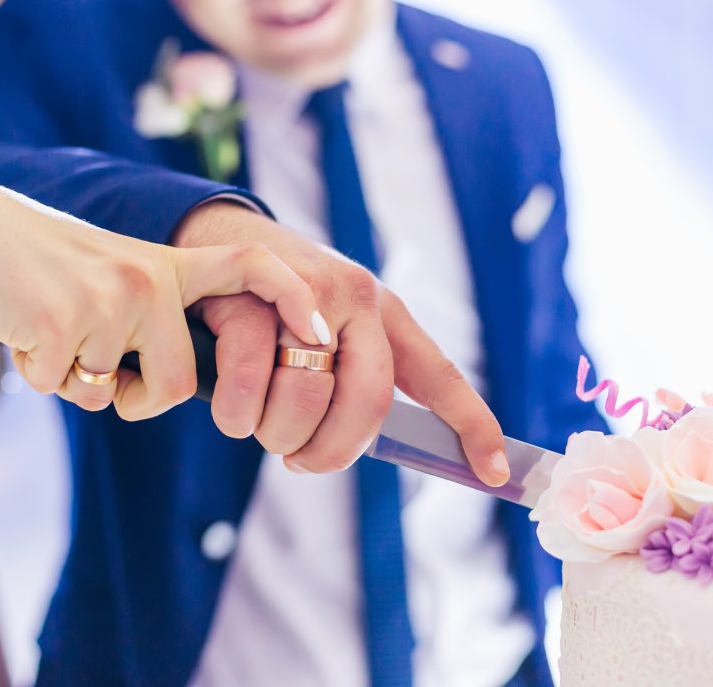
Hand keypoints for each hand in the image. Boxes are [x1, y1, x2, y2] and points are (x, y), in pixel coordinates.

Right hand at [0, 176, 325, 419]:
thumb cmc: (45, 269)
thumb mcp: (116, 279)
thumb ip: (159, 318)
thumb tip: (181, 385)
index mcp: (168, 264)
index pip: (249, 266)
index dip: (291, 296)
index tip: (318, 331)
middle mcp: (150, 275)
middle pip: (180, 382)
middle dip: (141, 400)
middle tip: (104, 374)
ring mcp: (110, 294)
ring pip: (121, 394)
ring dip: (84, 385)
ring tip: (55, 335)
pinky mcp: (63, 316)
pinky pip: (66, 387)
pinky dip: (43, 376)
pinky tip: (27, 332)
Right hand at [174, 201, 508, 485]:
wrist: (216, 240)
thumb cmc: (275, 309)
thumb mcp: (324, 333)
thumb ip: (348, 381)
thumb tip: (354, 448)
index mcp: (383, 314)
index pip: (438, 374)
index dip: (472, 425)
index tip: (497, 472)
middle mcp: (357, 298)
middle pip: (368, 402)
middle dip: (330, 451)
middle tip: (300, 460)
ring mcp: (306, 290)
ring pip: (306, 397)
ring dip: (277, 435)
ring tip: (259, 426)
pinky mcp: (252, 289)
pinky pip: (249, 380)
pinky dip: (237, 414)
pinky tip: (233, 412)